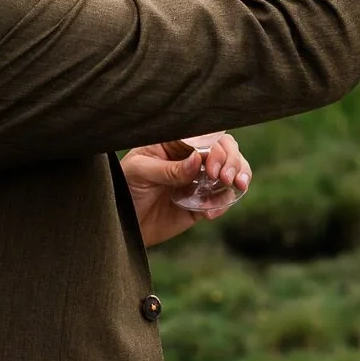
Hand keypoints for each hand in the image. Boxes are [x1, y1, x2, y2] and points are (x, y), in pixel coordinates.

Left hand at [122, 132, 252, 246]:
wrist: (120, 224)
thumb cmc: (124, 188)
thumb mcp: (140, 172)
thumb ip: (169, 168)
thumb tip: (198, 160)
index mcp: (175, 143)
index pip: (205, 136)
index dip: (215, 148)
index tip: (211, 167)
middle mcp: (190, 158)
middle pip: (225, 149)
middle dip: (232, 161)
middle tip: (226, 177)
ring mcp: (198, 181)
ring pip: (231, 171)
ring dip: (239, 175)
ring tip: (237, 186)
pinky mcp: (201, 204)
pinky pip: (222, 199)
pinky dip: (224, 203)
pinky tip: (211, 212)